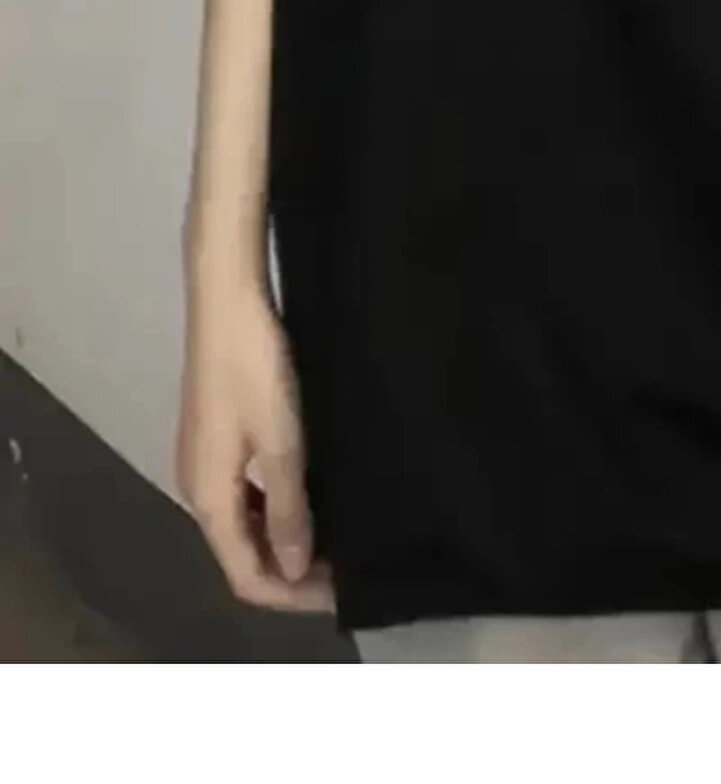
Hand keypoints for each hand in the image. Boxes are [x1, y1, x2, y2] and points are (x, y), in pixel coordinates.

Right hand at [176, 266, 334, 612]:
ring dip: (283, 539)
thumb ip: (288, 509)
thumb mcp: (281, 443)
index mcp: (208, 498)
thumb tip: (292, 569)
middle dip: (290, 572)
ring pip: (243, 523)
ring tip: (336, 539)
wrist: (227, 300)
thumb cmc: (255, 370)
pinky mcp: (216, 434)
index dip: (292, 596)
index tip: (342, 595)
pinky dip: (274, 508)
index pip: (245, 575)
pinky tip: (309, 497)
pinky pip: (244, 493)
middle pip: (240, 554)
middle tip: (346, 570)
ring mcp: (204, 459)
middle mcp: (197, 488)